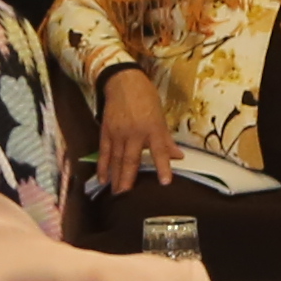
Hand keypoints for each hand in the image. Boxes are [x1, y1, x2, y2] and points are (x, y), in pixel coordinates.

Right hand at [89, 66, 171, 195]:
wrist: (123, 82)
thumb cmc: (146, 99)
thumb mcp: (160, 117)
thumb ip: (167, 140)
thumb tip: (179, 157)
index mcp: (152, 129)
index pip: (159, 151)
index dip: (163, 167)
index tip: (165, 182)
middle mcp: (135, 133)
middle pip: (131, 160)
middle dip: (128, 180)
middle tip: (126, 198)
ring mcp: (118, 133)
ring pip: (116, 159)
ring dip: (115, 178)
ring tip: (115, 194)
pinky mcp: (106, 132)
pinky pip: (103, 152)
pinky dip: (102, 166)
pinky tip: (101, 179)